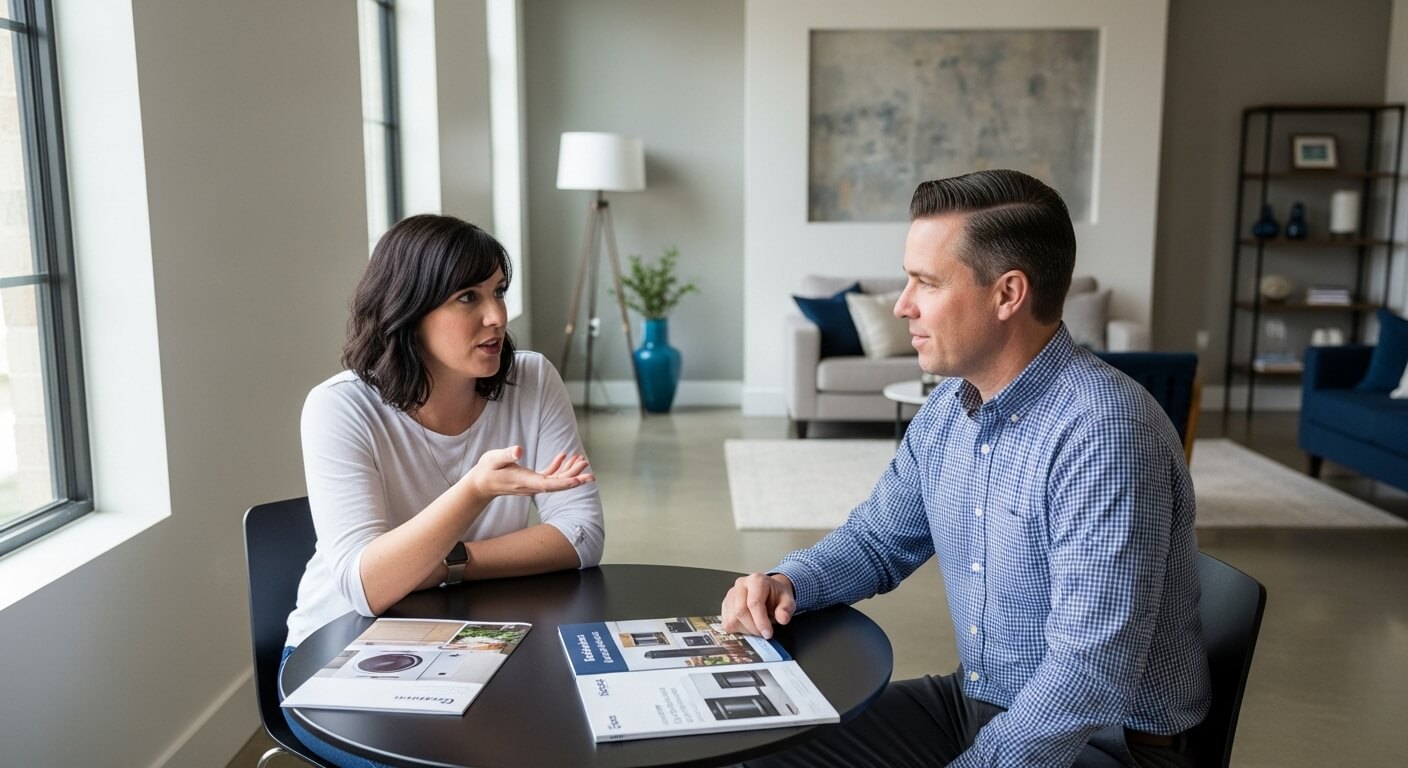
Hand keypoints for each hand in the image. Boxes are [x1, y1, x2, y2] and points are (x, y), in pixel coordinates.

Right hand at [464, 446, 594, 500]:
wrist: (481, 484)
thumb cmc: (486, 470)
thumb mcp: (493, 459)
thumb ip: (506, 455)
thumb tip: (519, 450)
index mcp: (525, 481)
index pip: (549, 484)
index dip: (565, 482)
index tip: (579, 480)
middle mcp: (532, 486)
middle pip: (557, 484)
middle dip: (574, 477)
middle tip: (588, 468)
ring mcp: (533, 484)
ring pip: (556, 480)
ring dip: (570, 472)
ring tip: (582, 461)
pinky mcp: (532, 481)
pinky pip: (549, 476)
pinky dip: (559, 468)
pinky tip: (564, 457)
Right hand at [720, 572, 794, 638]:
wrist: (769, 591)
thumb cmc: (776, 595)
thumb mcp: (787, 600)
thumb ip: (786, 609)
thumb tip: (783, 619)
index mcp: (756, 580)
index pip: (754, 603)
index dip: (761, 621)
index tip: (768, 633)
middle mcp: (740, 585)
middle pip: (740, 611)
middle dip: (753, 628)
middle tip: (764, 633)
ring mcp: (730, 595)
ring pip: (732, 620)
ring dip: (746, 630)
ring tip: (758, 627)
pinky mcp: (725, 606)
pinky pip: (727, 624)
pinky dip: (739, 630)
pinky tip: (749, 626)